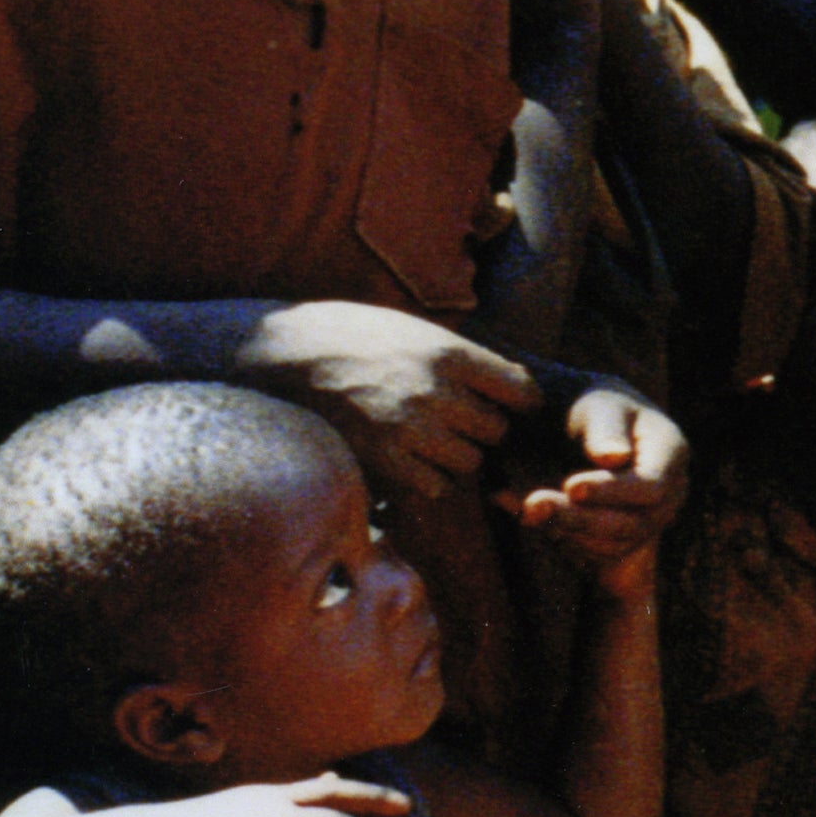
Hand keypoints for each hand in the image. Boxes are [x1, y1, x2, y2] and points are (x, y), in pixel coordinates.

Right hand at [238, 302, 540, 499]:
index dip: (523, 398)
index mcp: (448, 352)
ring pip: (468, 462)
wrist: (293, 353)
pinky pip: (433, 486)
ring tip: (438, 438)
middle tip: (468, 419)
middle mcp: (434, 392)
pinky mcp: (382, 461)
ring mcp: (408, 429)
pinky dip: (431, 478)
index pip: (517, 387)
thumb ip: (460, 358)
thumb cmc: (359, 335)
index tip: (516, 401)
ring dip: (460, 454)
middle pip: (496, 429)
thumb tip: (508, 384)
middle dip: (487, 427)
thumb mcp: (417, 330)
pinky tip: (414, 458)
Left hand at [499, 381, 687, 591]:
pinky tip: (535, 516)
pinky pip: (595, 554)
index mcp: (671, 451)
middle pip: (630, 523)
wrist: (580, 424)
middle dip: (580, 516)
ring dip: (566, 530)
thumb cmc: (591, 405)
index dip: (612, 492)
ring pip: (610, 544)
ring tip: (527, 508)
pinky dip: (564, 538)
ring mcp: (649, 521)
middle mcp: (669, 493)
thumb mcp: (597, 404)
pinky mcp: (622, 540)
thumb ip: (604, 428)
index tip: (570, 486)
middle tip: (533, 505)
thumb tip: (615, 458)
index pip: (651, 486)